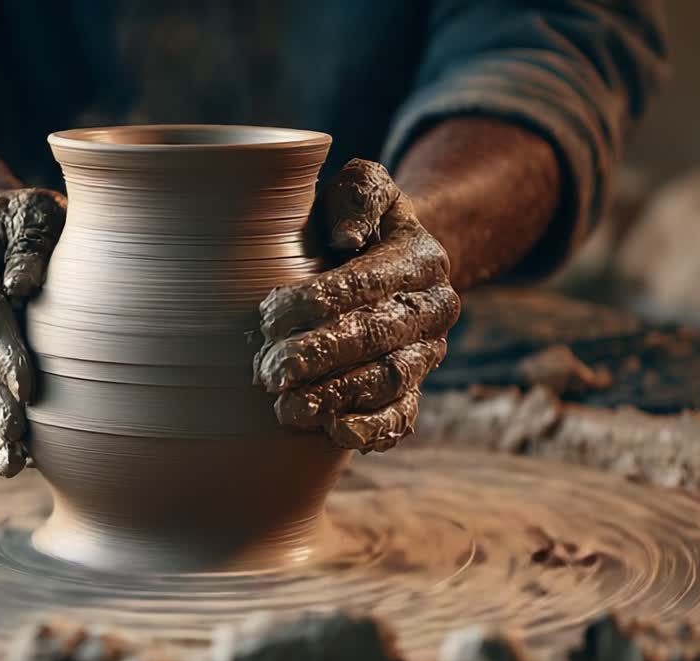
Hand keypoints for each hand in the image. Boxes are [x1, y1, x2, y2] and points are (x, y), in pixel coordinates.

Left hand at [254, 159, 459, 450]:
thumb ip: (358, 193)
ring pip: (388, 381)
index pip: (366, 283)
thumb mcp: (361, 186)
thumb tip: (346, 238)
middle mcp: (432, 308)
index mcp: (421, 259)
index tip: (267, 317)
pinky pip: (402, 415)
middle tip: (268, 371)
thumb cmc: (355, 220)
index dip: (315, 303)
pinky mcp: (414, 389)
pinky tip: (334, 434)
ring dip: (335, 398)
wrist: (388, 260)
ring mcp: (426, 353)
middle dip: (318, 357)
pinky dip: (372, 430)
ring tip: (286, 409)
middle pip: (376, 338)